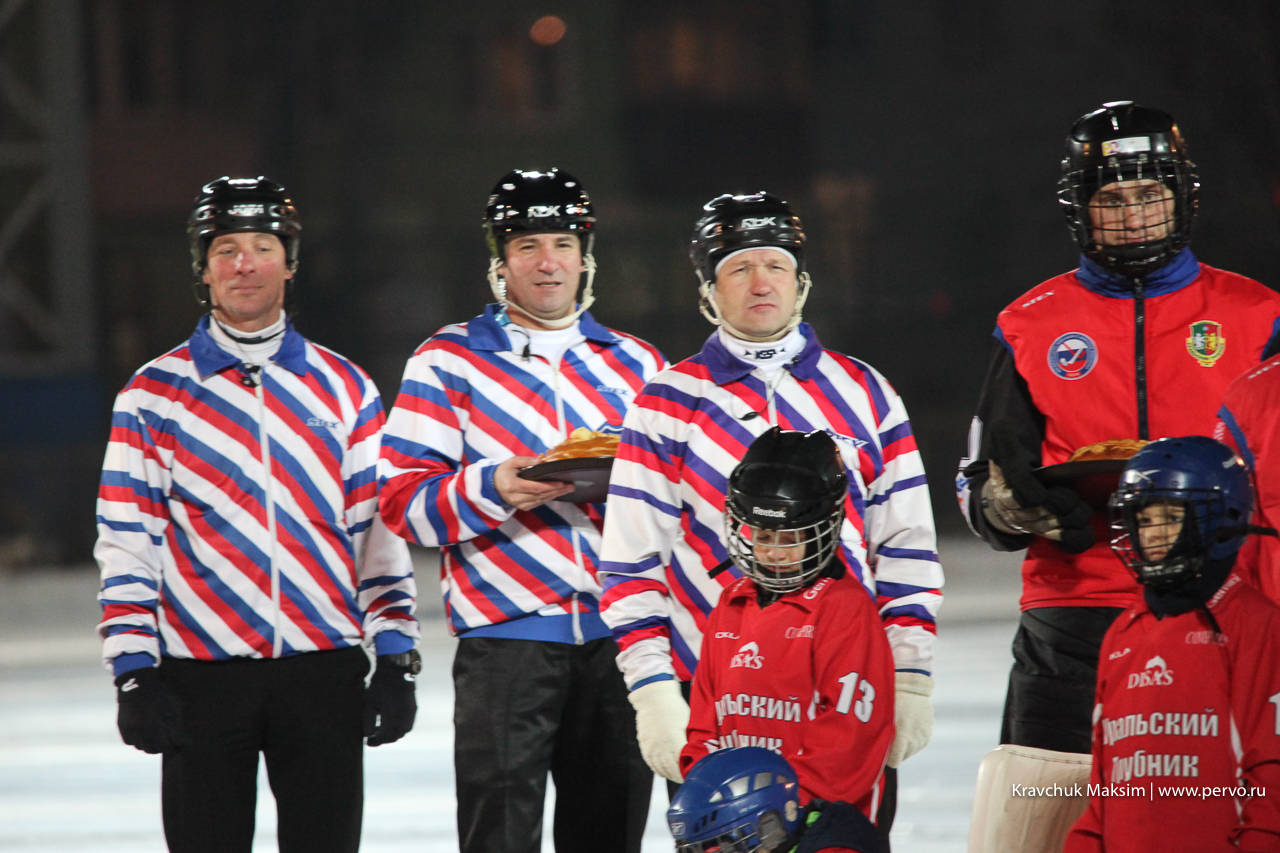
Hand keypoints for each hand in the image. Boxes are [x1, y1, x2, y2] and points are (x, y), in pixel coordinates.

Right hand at [115, 667, 185, 753]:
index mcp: (156, 725)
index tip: (172, 742)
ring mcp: (130, 729)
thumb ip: (177, 727)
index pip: (163, 747)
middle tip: (163, 742)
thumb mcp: (173, 709)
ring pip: (140, 747)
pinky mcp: (122, 727)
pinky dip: (135, 741)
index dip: (169, 746)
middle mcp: (141, 730)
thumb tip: (182, 743)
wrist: (138, 685)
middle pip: (151, 750)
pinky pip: (129, 741)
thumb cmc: (160, 697)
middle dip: (159, 747)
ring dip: (147, 744)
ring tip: (153, 737)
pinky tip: (141, 734)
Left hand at [364, 652, 417, 745]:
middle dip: (383, 740)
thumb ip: (368, 721)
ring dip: (393, 735)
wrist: (396, 671)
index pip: (383, 736)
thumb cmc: (379, 686)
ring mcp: (410, 713)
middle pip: (394, 736)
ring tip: (383, 731)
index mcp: (391, 715)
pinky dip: (400, 728)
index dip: (375, 741)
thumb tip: (368, 735)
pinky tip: (392, 724)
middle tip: (374, 738)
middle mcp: (403, 716)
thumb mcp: (370, 702)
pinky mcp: (414, 709)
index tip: (368, 741)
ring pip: (403, 732)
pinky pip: (408, 725)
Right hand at [494, 456, 573, 509]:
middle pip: (540, 495)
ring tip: (567, 489)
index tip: (561, 483)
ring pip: (541, 501)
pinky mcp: (523, 507)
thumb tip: (541, 460)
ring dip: (555, 495)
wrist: (492, 486)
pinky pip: (538, 503)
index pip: (534, 488)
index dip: (549, 486)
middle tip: (570, 486)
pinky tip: (557, 493)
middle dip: (556, 491)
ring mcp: (519, 504)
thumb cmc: (503, 472)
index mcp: (512, 485)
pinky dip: (548, 498)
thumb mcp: (512, 462)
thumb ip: (526, 460)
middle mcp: (516, 497)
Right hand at [627, 680, 688, 781]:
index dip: (687, 774)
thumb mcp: (688, 723)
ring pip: (659, 768)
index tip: (693, 776)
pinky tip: (662, 771)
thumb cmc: (675, 707)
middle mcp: (661, 747)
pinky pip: (650, 761)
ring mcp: (651, 746)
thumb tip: (698, 753)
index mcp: (674, 743)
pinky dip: (657, 768)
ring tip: (676, 776)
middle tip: (687, 779)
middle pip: (670, 770)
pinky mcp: (644, 743)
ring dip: (668, 774)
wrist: (654, 696)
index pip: (681, 767)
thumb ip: (690, 741)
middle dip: (679, 777)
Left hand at [887, 672, 933, 767]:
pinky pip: (919, 742)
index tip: (882, 752)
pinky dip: (913, 738)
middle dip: (896, 750)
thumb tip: (876, 756)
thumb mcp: (881, 719)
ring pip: (912, 750)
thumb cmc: (889, 701)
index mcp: (902, 737)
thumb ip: (880, 738)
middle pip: (903, 756)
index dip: (887, 759)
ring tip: (899, 728)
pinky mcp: (928, 732)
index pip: (894, 762)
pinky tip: (907, 726)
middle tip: (889, 735)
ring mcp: (923, 736)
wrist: (909, 686)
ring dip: (905, 744)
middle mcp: (915, 739)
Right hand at [981, 426, 1093, 553]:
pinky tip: (1083, 526)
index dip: (1029, 493)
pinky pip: (1070, 540)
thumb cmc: (1006, 476)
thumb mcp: (999, 454)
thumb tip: (1004, 422)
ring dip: (1074, 513)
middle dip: (1062, 501)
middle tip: (1067, 492)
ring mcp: (1035, 525)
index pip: (1018, 491)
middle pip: (1046, 510)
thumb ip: (1002, 439)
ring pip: (1060, 523)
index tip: (1040, 495)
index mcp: (1006, 490)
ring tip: (1077, 503)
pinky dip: (1080, 535)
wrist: (1001, 508)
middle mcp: (1020, 511)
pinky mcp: (1049, 534)